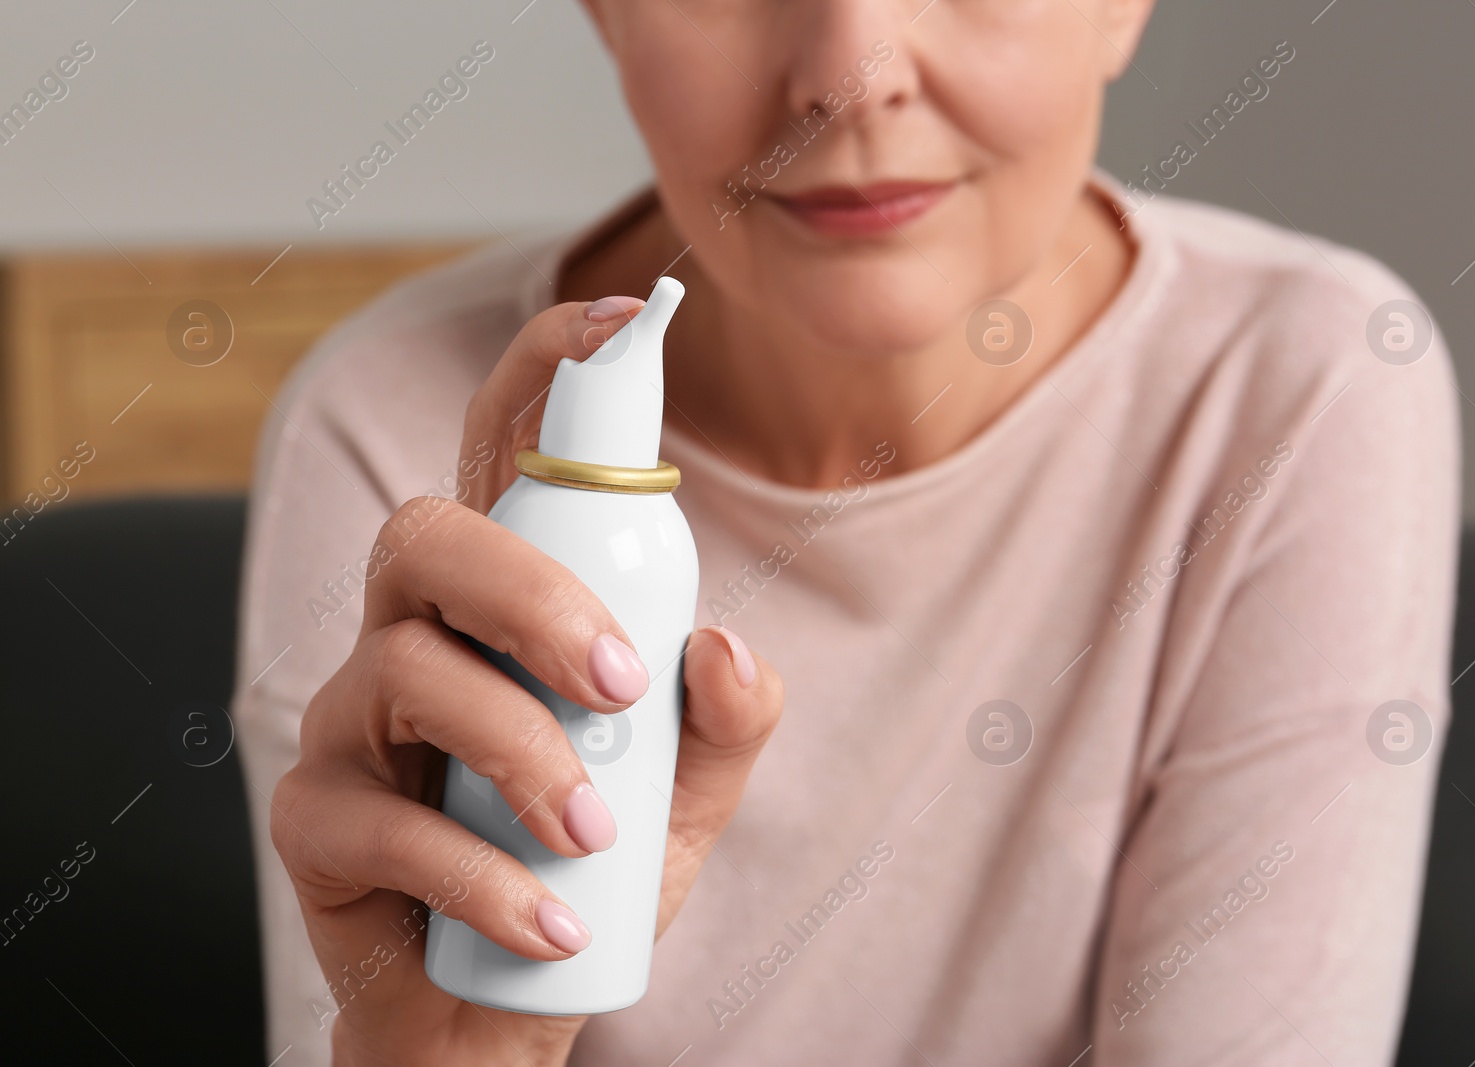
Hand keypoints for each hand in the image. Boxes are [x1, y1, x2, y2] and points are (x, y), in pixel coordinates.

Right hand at [271, 296, 783, 1065]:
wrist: (512, 998)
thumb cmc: (591, 864)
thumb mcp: (687, 793)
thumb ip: (726, 718)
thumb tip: (723, 647)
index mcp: (500, 602)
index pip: (499, 454)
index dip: (546, 370)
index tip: (626, 324)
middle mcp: (411, 634)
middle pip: (426, 537)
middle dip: (530, 593)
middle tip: (618, 681)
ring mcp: (348, 722)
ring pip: (403, 671)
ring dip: (520, 751)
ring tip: (596, 836)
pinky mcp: (315, 820)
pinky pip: (382, 822)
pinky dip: (483, 877)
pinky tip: (552, 922)